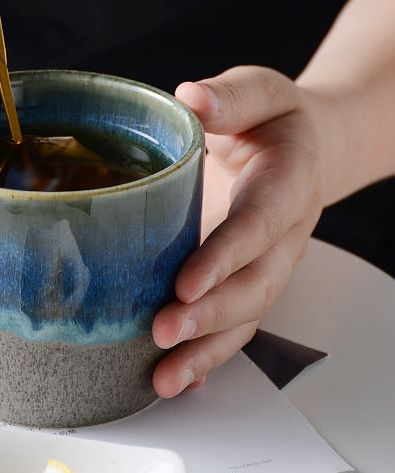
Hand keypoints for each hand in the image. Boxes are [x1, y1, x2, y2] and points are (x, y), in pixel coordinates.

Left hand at [151, 66, 329, 397]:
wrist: (309, 148)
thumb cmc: (276, 119)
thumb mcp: (259, 92)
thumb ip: (232, 97)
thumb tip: (192, 97)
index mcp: (287, 184)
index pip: (258, 224)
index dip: (226, 256)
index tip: (186, 282)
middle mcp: (282, 236)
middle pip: (256, 286)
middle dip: (212, 316)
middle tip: (163, 331)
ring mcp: (266, 265)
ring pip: (246, 317)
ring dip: (206, 350)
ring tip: (163, 378)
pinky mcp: (244, 281)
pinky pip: (234, 325)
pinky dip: (208, 357)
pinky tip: (176, 380)